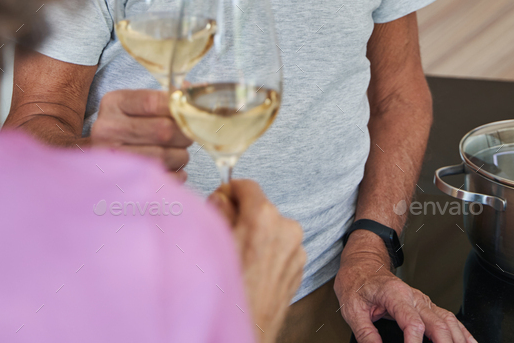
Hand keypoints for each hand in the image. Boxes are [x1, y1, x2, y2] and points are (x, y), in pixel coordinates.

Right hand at [91, 89, 191, 178]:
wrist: (97, 155)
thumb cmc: (125, 124)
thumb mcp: (134, 104)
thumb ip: (163, 98)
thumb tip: (192, 91)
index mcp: (113, 104)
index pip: (153, 102)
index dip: (178, 106)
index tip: (189, 110)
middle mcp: (108, 130)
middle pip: (163, 131)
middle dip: (184, 133)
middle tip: (188, 133)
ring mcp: (112, 158)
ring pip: (165, 156)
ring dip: (181, 155)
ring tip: (178, 151)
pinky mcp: (121, 183)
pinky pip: (161, 180)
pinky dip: (176, 175)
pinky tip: (174, 168)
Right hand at [209, 179, 305, 342]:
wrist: (246, 332)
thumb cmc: (226, 293)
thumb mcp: (213, 243)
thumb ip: (219, 211)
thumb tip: (222, 198)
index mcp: (264, 217)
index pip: (247, 186)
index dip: (230, 191)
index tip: (221, 200)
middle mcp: (287, 228)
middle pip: (260, 207)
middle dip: (242, 215)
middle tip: (226, 233)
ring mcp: (297, 249)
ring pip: (272, 227)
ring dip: (257, 233)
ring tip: (240, 256)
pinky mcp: (300, 266)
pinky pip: (281, 246)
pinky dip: (268, 250)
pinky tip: (253, 268)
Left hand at [334, 236, 476, 342]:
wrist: (362, 264)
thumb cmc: (358, 283)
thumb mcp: (352, 309)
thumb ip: (366, 334)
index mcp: (395, 295)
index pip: (413, 323)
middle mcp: (414, 297)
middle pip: (437, 324)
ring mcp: (423, 301)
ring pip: (448, 321)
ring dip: (457, 340)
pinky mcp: (427, 306)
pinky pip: (449, 318)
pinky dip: (462, 332)